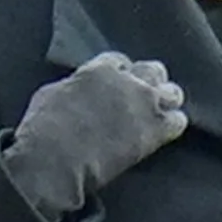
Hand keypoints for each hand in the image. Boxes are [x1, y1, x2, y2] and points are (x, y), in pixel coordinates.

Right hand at [2, 52, 184, 219]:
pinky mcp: (154, 130)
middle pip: (153, 71)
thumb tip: (79, 89)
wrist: (55, 159)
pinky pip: (179, 121)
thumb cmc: (43, 129)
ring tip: (159, 116)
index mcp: (98, 69)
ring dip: (167, 103)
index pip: (121, 61)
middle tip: (144, 100)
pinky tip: (165, 133)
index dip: (122, 74)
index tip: (120, 86)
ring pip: (173, 93)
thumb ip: (75, 86)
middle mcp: (126, 81)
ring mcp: (143, 104)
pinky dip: (174, 126)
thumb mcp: (52, 94)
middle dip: (150, 83)